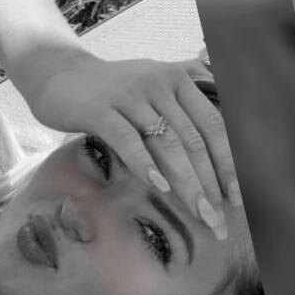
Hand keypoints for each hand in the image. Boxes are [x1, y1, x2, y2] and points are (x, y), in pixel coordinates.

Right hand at [27, 47, 242, 238]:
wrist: (58, 73)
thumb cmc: (108, 92)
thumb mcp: (151, 91)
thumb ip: (180, 111)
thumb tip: (211, 156)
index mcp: (178, 80)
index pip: (213, 125)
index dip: (229, 163)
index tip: (237, 198)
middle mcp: (158, 84)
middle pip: (193, 139)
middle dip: (210, 183)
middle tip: (218, 221)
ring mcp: (129, 95)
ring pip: (166, 143)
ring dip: (186, 182)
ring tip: (199, 212)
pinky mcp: (99, 109)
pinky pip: (127, 139)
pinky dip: (145, 164)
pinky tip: (158, 187)